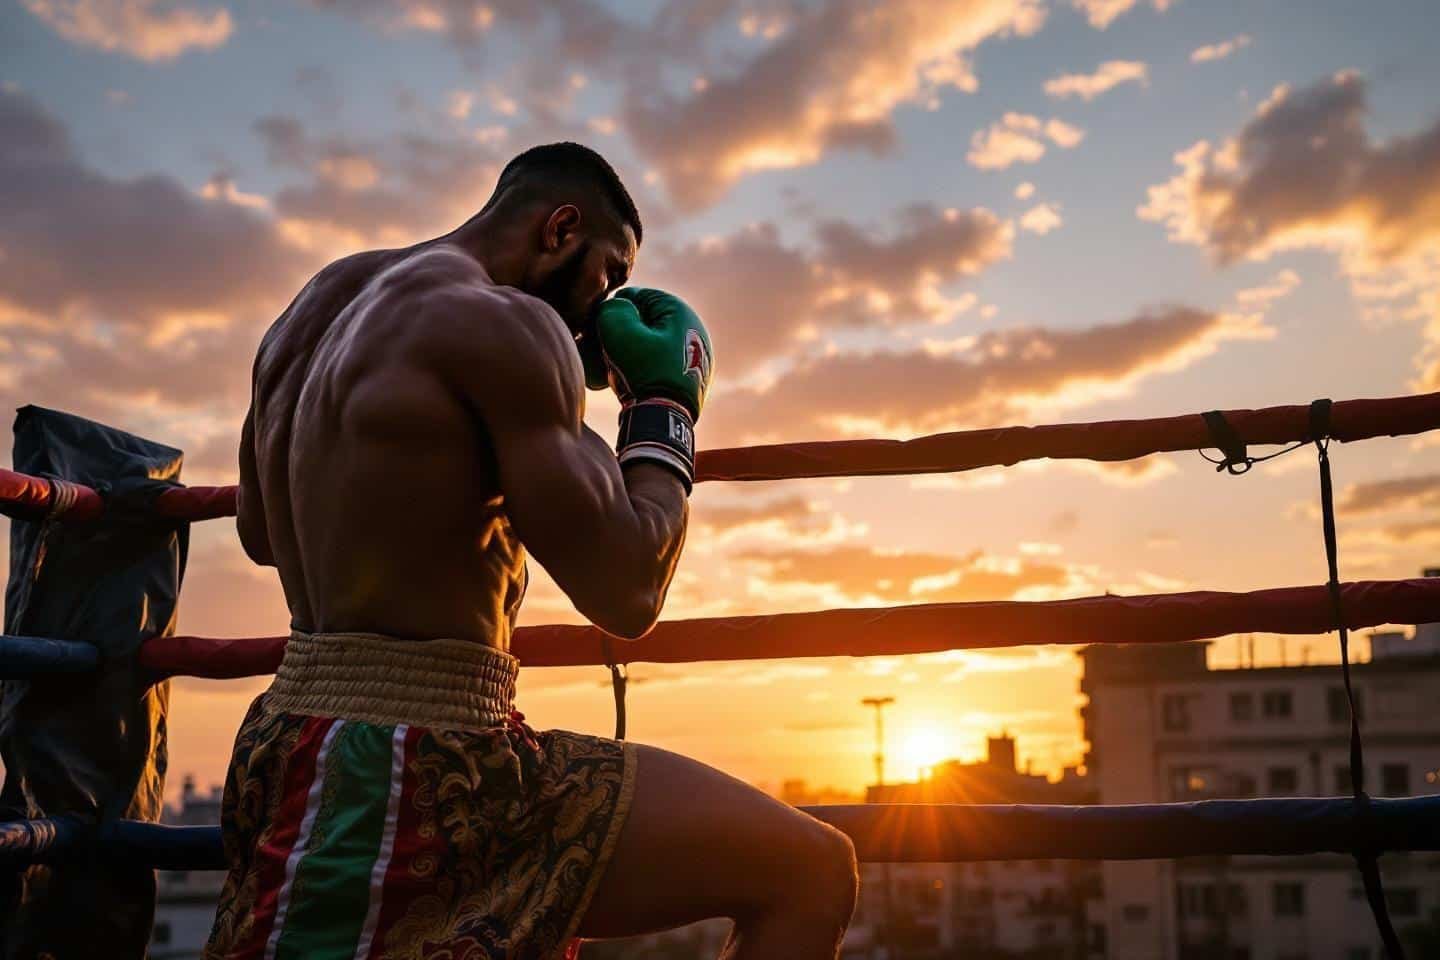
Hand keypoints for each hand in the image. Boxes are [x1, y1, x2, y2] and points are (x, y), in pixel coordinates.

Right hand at [593, 287, 713, 489]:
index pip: (637, 297)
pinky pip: (659, 363)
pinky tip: (627, 380)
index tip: (599, 330)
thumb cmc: (644, 372)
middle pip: (645, 322)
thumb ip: (612, 309)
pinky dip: (642, 367)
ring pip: (650, 343)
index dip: (613, 311)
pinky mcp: (690, 377)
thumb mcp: (619, 332)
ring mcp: (695, 355)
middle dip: (622, 334)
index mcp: (681, 312)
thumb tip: (615, 308)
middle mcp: (693, 330)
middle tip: (604, 350)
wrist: (666, 419)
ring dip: (629, 351)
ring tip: (613, 368)